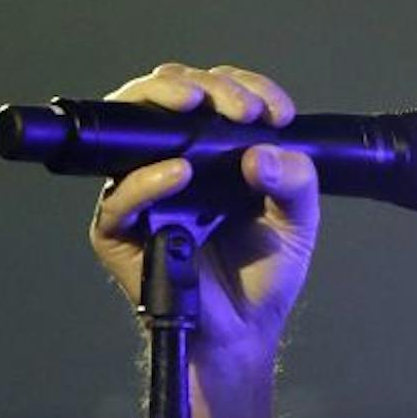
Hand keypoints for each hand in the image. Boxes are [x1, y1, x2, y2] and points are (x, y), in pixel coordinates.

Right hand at [88, 63, 320, 373]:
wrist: (242, 332)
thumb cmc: (261, 275)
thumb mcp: (297, 221)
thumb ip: (296, 180)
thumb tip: (262, 151)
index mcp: (214, 149)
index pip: (218, 94)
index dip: (245, 87)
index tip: (277, 113)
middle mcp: (172, 159)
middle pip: (168, 93)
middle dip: (205, 85)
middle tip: (239, 107)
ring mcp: (141, 192)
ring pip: (133, 126)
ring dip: (165, 103)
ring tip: (198, 108)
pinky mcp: (119, 230)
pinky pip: (120, 197)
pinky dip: (147, 179)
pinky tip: (179, 172)